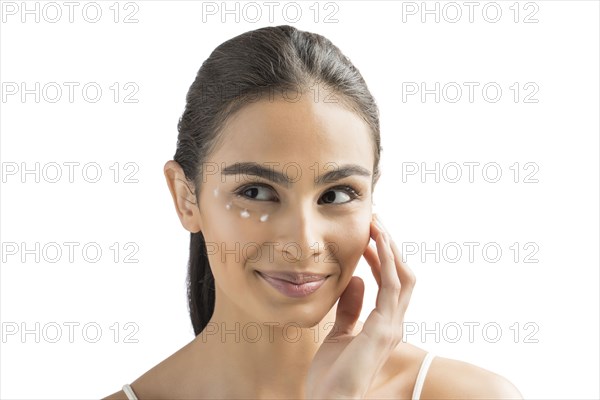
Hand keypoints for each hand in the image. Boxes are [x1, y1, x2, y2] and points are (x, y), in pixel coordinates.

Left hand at [305, 215, 415, 398]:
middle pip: (403, 274)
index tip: (368, 236)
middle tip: (376, 221)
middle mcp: (394, 323)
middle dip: (391, 246)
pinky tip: (376, 243)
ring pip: (402, 275)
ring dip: (390, 247)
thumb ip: (350, 308)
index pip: (392, 282)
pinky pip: (392, 286)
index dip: (383, 257)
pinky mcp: (384, 328)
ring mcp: (392, 326)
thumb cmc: (332, 374)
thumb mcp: (339, 332)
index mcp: (384, 324)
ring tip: (376, 224)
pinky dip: (387, 261)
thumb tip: (356, 280)